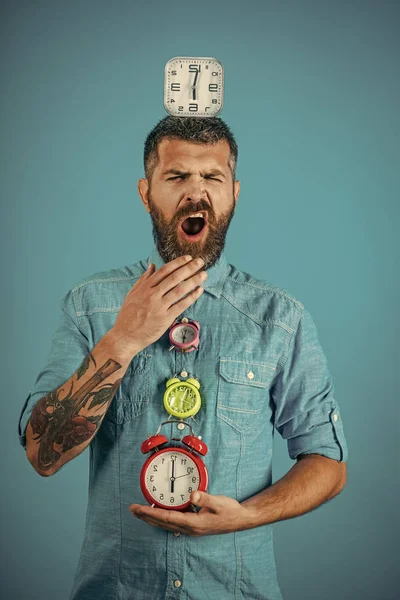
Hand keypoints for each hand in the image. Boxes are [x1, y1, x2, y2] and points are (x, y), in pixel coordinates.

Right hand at [111, 255, 206, 354]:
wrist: (126, 336)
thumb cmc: (128, 315)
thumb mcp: (132, 294)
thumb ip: (143, 279)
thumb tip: (152, 266)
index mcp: (145, 288)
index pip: (164, 271)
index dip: (177, 263)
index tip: (188, 258)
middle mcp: (153, 295)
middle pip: (174, 278)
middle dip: (189, 268)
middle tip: (200, 262)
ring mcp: (160, 306)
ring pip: (180, 290)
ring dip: (193, 281)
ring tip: (203, 274)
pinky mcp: (166, 318)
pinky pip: (181, 305)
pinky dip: (191, 297)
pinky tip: (199, 290)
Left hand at [129, 491, 255, 536]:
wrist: (241, 519)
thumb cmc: (230, 511)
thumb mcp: (219, 502)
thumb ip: (205, 498)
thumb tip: (193, 495)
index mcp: (193, 523)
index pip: (167, 518)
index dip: (151, 513)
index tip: (138, 508)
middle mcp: (189, 528)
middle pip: (162, 523)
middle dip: (146, 516)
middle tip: (132, 509)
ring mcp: (191, 528)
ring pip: (166, 524)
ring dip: (151, 517)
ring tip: (139, 512)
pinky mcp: (193, 525)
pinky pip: (172, 522)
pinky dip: (161, 518)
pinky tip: (158, 513)